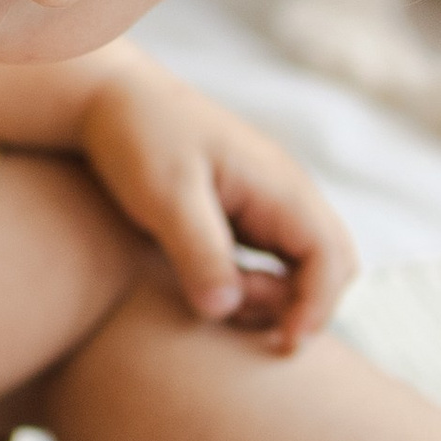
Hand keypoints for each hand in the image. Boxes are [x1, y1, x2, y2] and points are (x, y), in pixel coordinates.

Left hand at [76, 63, 354, 352]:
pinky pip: (272, 259)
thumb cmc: (137, 136)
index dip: (318, 307)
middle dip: (301, 305)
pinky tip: (209, 289)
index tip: (284, 345)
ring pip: (303, 266)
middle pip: (331, 264)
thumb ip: (198, 251)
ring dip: (273, 297)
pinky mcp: (242, 212)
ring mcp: (266, 201)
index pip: (331, 256)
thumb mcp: (164, 195)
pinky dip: (255, 285)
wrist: (108, 95)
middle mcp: (284, 193)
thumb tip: (226, 309)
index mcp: (279, 185)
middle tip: (241, 320)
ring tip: (214, 297)